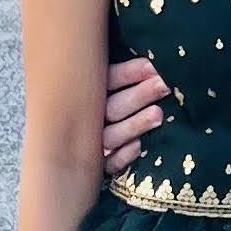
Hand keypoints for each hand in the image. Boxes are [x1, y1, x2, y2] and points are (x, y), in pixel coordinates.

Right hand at [102, 53, 171, 172]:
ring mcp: (93, 143)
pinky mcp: (99, 167)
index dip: (129, 73)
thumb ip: (121, 75)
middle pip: (112, 107)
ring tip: (158, 114)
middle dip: (140, 95)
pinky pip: (109, 164)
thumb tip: (153, 63)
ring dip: (135, 124)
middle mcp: (90, 118)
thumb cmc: (105, 103)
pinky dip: (123, 155)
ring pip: (111, 135)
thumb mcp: (107, 83)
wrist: (67, 150)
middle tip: (163, 84)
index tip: (152, 66)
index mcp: (91, 92)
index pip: (107, 79)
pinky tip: (138, 146)